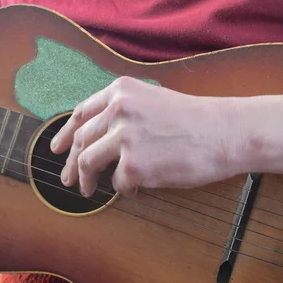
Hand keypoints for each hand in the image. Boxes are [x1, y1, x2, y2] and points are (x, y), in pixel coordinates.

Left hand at [50, 76, 239, 196]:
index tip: (57, 149)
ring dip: (86, 181)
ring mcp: (125, 138)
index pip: (82, 113)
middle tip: (68, 179)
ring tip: (88, 191)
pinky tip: (139, 188)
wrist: (225, 132)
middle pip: (80, 141)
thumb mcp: (154, 100)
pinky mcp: (135, 166)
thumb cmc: (197, 120)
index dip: (65, 133)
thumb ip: (126, 112)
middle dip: (70, 164)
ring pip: (88, 163)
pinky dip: (126, 188)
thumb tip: (101, 137)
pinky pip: (119, 183)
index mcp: (122, 91)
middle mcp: (118, 110)